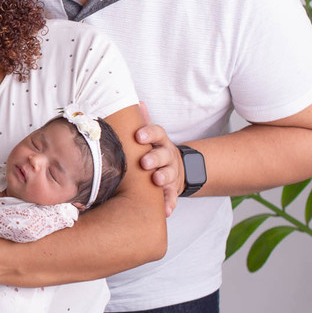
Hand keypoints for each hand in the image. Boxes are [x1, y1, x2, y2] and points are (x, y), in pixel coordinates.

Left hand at [135, 102, 183, 216]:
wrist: (175, 167)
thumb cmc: (153, 149)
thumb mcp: (149, 134)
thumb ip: (142, 121)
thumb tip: (136, 102)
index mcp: (159, 141)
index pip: (157, 133)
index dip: (148, 133)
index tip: (139, 136)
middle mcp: (168, 155)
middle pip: (164, 154)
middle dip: (155, 158)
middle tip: (145, 162)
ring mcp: (172, 172)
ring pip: (170, 174)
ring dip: (163, 177)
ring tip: (156, 181)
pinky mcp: (173, 188)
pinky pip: (172, 197)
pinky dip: (169, 203)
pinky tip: (165, 210)